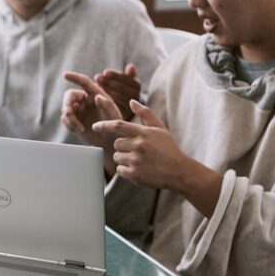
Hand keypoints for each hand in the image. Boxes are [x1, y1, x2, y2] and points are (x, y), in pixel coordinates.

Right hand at [61, 71, 123, 153]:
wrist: (110, 141)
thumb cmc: (115, 127)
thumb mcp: (114, 116)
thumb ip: (107, 105)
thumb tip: (97, 97)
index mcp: (96, 94)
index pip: (84, 82)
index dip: (74, 77)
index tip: (65, 75)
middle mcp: (85, 100)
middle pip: (69, 95)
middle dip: (67, 104)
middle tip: (69, 115)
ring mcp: (79, 110)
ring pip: (65, 108)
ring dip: (69, 118)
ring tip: (79, 127)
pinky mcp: (74, 120)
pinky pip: (65, 119)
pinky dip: (69, 124)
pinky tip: (79, 130)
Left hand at [95, 64, 140, 118]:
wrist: (122, 110)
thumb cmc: (122, 91)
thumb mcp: (126, 82)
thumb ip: (129, 75)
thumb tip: (131, 66)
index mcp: (137, 86)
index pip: (126, 79)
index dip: (115, 75)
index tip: (104, 72)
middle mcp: (136, 97)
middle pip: (121, 88)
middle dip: (108, 81)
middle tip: (97, 77)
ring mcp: (130, 107)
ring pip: (116, 97)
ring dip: (105, 90)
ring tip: (95, 85)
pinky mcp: (122, 115)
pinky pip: (113, 106)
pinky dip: (104, 100)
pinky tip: (96, 95)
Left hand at [96, 100, 224, 216]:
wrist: (179, 172)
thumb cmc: (169, 149)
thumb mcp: (160, 128)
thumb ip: (145, 114)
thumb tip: (131, 101)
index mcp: (143, 133)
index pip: (118, 126)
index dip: (104, 125)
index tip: (95, 127)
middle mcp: (139, 145)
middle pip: (116, 144)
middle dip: (122, 147)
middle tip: (136, 150)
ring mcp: (136, 160)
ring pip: (117, 157)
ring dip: (124, 159)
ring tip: (139, 160)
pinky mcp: (135, 174)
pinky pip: (120, 170)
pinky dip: (126, 170)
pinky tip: (139, 169)